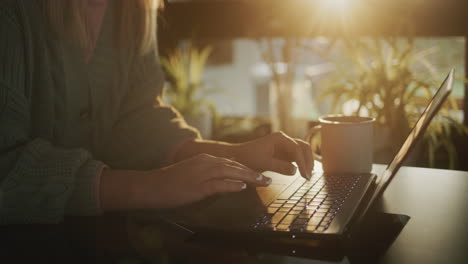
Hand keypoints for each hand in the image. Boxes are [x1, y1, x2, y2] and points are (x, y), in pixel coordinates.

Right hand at [100, 154, 271, 209]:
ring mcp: (201, 174)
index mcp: (205, 159)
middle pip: (235, 166)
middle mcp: (206, 163)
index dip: (247, 169)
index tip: (259, 173)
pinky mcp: (197, 186)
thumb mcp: (192, 173)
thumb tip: (224, 180)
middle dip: (253, 172)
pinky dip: (232, 185)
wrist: (152, 185)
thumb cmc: (171, 182)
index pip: (231, 163)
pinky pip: (218, 185)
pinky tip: (242, 187)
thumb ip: (208, 174)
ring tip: (262, 182)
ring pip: (230, 173)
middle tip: (267, 178)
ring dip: (248, 177)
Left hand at [233, 132, 313, 179]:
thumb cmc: (248, 157)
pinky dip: (301, 164)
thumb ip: (280, 166)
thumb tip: (295, 170)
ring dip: (306, 162)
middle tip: (308, 176)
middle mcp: (284, 140)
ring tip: (307, 176)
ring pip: (302, 151)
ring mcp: (284, 146)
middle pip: (303, 147)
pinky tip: (303, 173)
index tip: (305, 175)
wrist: (238, 156)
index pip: (297, 149)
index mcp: (280, 138)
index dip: (303, 162)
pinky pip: (296, 157)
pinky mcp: (283, 153)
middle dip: (308, 161)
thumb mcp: (264, 163)